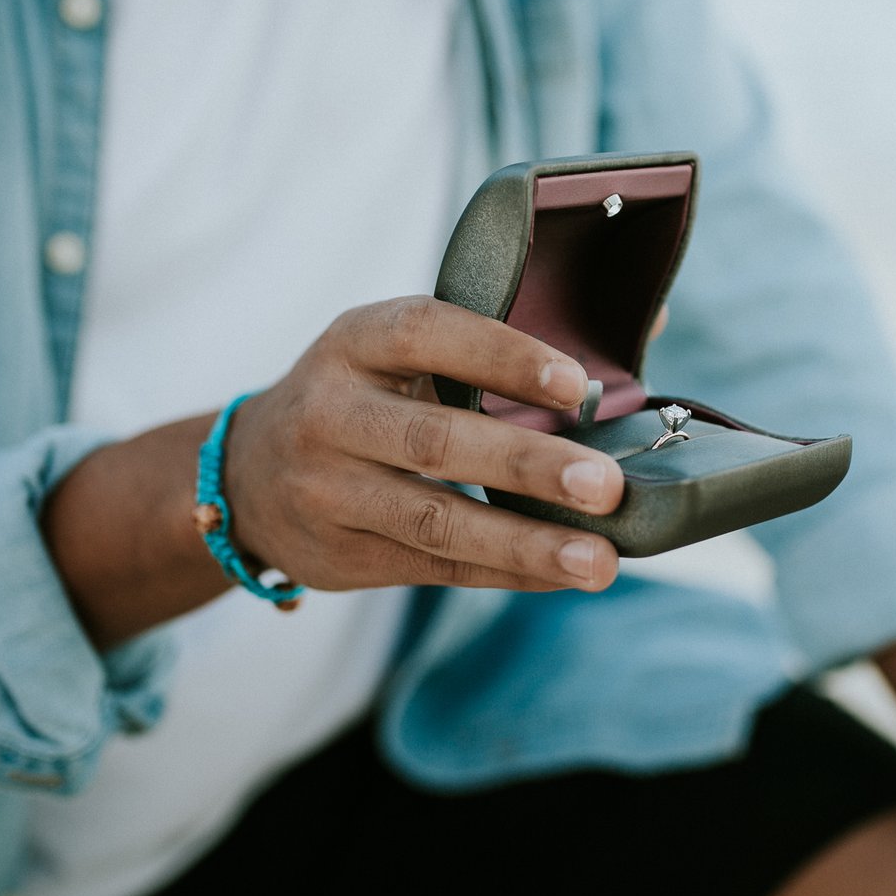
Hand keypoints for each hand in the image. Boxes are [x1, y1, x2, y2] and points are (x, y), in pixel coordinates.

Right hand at [225, 295, 624, 591]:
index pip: (425, 334)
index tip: (576, 384)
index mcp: (353, 342)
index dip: (501, 355)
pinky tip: (563, 575)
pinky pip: (435, 568)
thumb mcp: (395, 352)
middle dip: (527, 466)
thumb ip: (497, 344)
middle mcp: (329, 413)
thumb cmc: (362, 399)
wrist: (245, 475)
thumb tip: (649, 320)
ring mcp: (327, 490)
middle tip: (606, 485)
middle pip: (434, 439)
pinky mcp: (340, 555)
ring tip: (599, 561)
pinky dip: (507, 572)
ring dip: (525, 543)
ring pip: (434, 521)